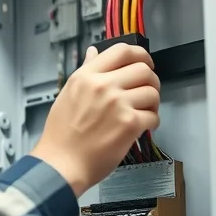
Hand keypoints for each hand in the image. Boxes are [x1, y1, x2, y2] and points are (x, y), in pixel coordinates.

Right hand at [30, 44, 160, 196]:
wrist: (61, 164)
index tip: (144, 63)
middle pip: (143, 69)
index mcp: (86, 76)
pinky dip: (152, 122)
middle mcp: (103, 86)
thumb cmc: (61, 135)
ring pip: (152, 92)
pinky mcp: (129, 124)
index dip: (140, 54)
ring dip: (152, 103)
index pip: (122, 51)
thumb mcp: (68, 94)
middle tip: (146, 92)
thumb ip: (85, 71)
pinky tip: (140, 127)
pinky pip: (154, 116)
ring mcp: (117, 104)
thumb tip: (94, 53)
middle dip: (151, 81)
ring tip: (143, 112)